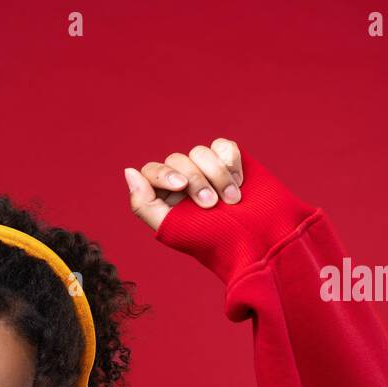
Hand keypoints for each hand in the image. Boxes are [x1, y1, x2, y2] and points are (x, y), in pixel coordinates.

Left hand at [124, 138, 243, 230]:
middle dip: (196, 180)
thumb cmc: (214, 240)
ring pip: (200, 151)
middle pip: (177, 160)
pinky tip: (239, 181)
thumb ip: (144, 204)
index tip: (181, 186)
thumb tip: (130, 172)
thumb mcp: (173, 228)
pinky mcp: (230, 162)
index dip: (164, 174)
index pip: (152, 171)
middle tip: (212, 204)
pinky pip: (223, 146)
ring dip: (217, 174)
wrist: (257, 240)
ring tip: (232, 199)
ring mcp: (207, 170)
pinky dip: (230, 160)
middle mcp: (184, 182)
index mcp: (166, 198)